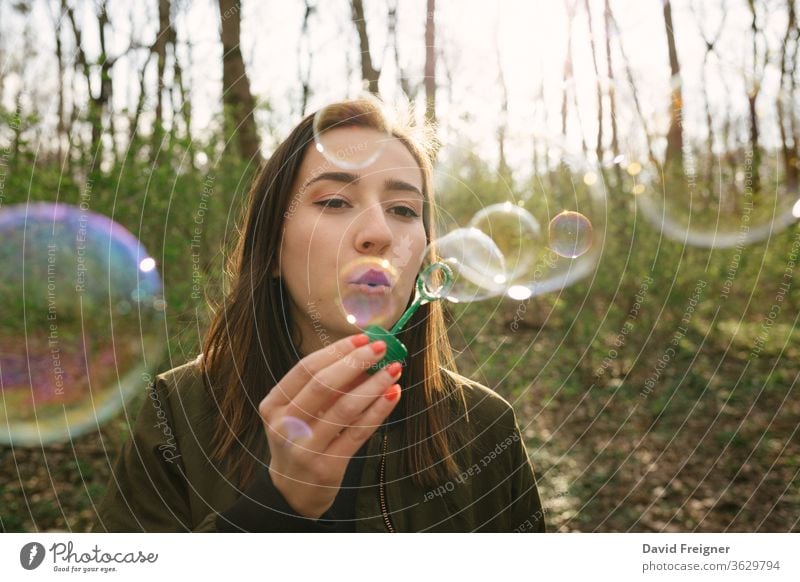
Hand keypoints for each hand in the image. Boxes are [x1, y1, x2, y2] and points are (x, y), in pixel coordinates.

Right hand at [258, 334, 402, 518]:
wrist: (293, 493)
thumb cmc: (300, 441)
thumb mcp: (300, 413)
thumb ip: (325, 388)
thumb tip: (363, 355)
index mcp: (273, 405)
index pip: (305, 369)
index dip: (335, 351)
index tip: (361, 337)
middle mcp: (284, 426)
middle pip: (323, 385)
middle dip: (355, 362)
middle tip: (381, 348)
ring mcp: (305, 449)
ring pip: (344, 409)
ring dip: (373, 385)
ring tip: (394, 369)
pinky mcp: (328, 467)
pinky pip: (358, 433)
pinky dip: (378, 411)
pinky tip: (393, 394)